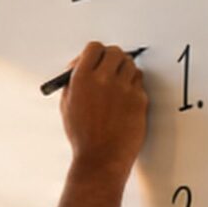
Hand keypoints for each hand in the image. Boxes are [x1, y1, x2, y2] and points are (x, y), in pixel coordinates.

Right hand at [61, 41, 148, 181]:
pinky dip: (133, 86)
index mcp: (82, 79)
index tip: (97, 59)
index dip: (96, 53)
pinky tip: (125, 99)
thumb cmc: (83, 136)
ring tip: (118, 86)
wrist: (101, 159)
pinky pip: (139, 81)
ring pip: (130, 65)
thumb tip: (80, 64)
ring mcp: (124, 88)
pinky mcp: (139, 99)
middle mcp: (103, 79)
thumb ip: (73, 81)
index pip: (94, 48)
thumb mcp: (67, 105)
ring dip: (124, 71)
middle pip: (115, 52)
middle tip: (111, 68)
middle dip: (112, 59)